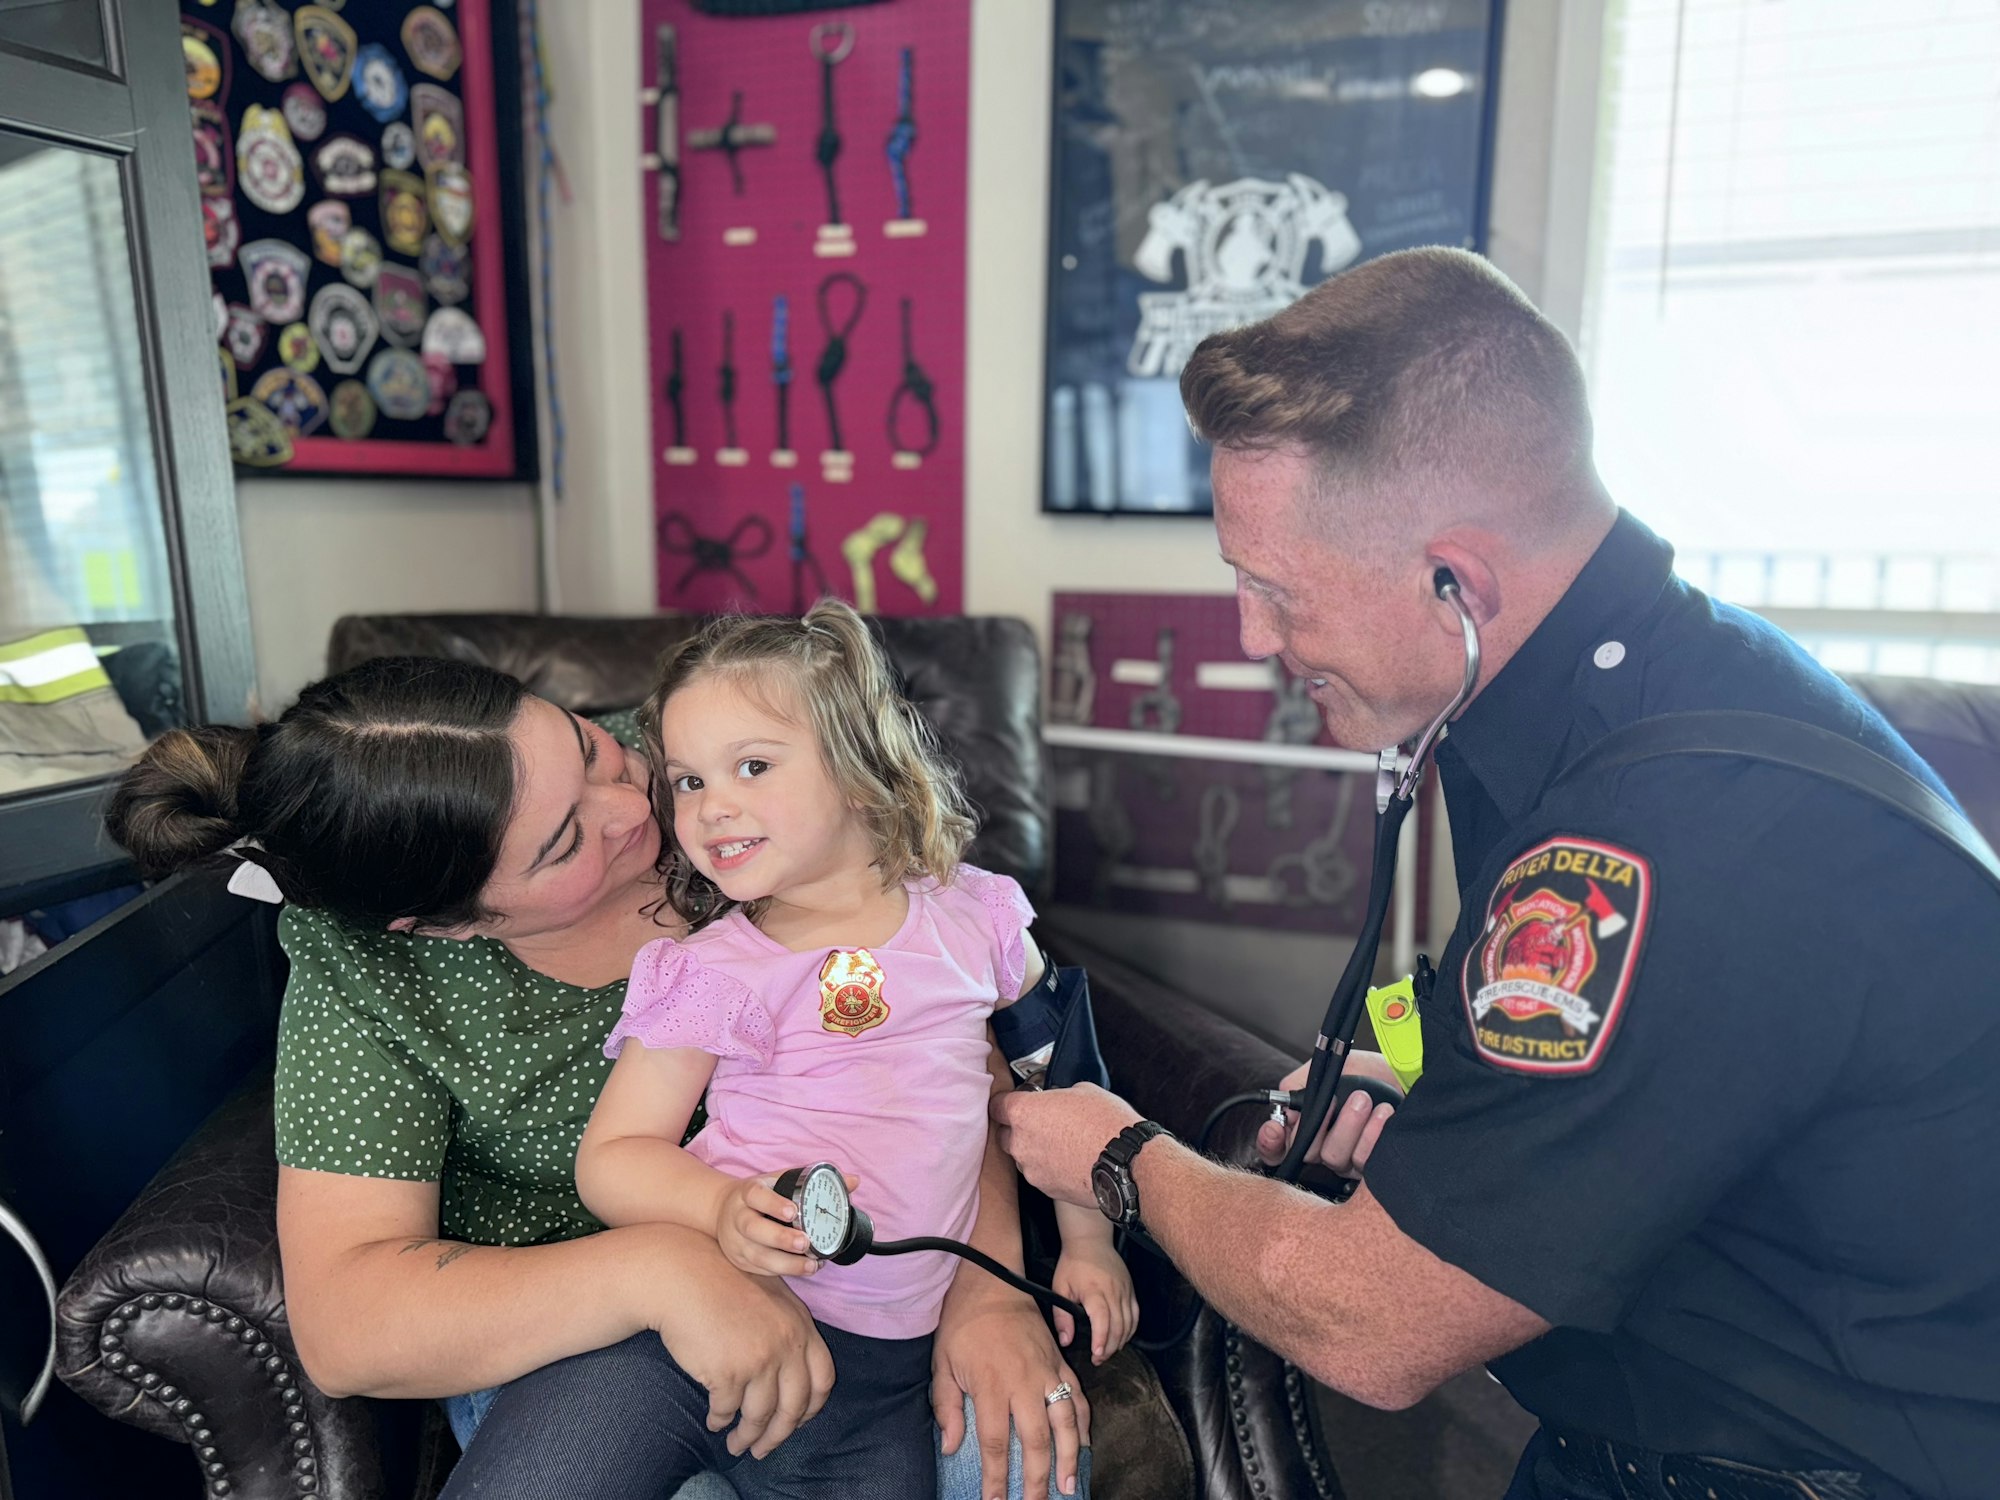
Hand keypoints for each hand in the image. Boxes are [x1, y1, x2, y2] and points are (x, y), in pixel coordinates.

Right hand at [648, 1238, 835, 1458]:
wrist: (685, 1277)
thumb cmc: (725, 1284)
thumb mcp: (773, 1299)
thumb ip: (789, 1332)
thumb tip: (793, 1379)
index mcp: (801, 1327)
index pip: (823, 1380)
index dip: (811, 1408)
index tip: (796, 1422)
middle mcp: (786, 1346)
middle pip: (793, 1408)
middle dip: (778, 1436)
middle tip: (764, 1450)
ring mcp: (758, 1360)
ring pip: (759, 1416)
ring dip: (748, 1437)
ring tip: (737, 1445)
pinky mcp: (728, 1373)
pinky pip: (726, 1410)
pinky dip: (720, 1421)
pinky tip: (715, 1422)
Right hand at [713, 1172, 853, 1277]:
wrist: (722, 1210)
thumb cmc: (760, 1195)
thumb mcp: (780, 1180)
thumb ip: (815, 1181)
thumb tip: (854, 1180)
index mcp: (747, 1192)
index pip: (756, 1195)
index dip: (773, 1203)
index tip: (793, 1211)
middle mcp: (737, 1216)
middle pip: (753, 1228)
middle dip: (780, 1238)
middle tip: (805, 1243)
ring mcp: (736, 1241)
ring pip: (756, 1256)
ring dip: (785, 1263)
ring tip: (811, 1265)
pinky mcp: (740, 1260)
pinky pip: (761, 1270)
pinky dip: (783, 1272)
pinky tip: (805, 1269)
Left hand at [934, 1287, 1089, 1498]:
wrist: (992, 1280)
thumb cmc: (963, 1324)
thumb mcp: (942, 1363)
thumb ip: (947, 1407)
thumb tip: (951, 1447)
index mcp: (991, 1386)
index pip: (994, 1444)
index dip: (995, 1479)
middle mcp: (1023, 1383)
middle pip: (1035, 1441)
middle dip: (1036, 1480)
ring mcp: (1047, 1372)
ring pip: (1065, 1423)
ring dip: (1068, 1458)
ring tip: (1069, 1487)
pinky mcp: (1060, 1361)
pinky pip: (1078, 1397)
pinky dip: (1083, 1423)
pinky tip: (1082, 1445)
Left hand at [990, 1083, 1142, 1208]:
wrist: (1126, 1163)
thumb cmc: (1105, 1122)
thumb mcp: (1083, 1091)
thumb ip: (1059, 1096)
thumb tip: (1060, 1100)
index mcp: (1023, 1113)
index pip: (996, 1106)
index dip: (1006, 1103)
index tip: (1016, 1102)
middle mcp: (1020, 1143)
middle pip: (1005, 1135)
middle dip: (1018, 1130)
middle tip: (1042, 1123)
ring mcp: (1032, 1170)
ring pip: (1024, 1158)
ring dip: (1035, 1151)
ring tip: (1063, 1145)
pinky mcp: (1046, 1190)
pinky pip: (1041, 1175)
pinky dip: (1051, 1169)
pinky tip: (1072, 1162)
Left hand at [1051, 1240, 1138, 1365]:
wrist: (1090, 1241)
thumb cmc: (1073, 1264)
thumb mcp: (1060, 1288)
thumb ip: (1062, 1317)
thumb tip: (1066, 1340)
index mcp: (1095, 1291)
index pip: (1103, 1321)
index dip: (1102, 1341)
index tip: (1096, 1355)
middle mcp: (1114, 1292)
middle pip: (1118, 1327)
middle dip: (1110, 1348)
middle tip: (1098, 1359)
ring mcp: (1125, 1291)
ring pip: (1129, 1323)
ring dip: (1120, 1341)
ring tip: (1108, 1351)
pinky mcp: (1130, 1289)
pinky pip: (1135, 1315)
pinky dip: (1131, 1329)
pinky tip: (1122, 1337)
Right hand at [1254, 1054, 1398, 1176]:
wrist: (1408, 1077)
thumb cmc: (1370, 1074)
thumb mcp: (1330, 1069)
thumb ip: (1302, 1085)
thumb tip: (1285, 1106)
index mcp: (1309, 1127)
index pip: (1276, 1149)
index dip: (1270, 1144)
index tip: (1275, 1128)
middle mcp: (1326, 1148)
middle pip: (1306, 1152)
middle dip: (1319, 1124)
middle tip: (1335, 1100)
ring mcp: (1350, 1161)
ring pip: (1334, 1157)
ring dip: (1349, 1126)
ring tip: (1365, 1100)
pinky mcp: (1376, 1168)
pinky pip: (1364, 1162)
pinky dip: (1372, 1136)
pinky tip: (1383, 1115)